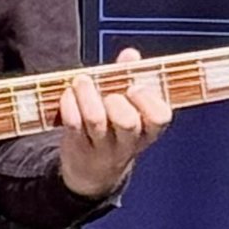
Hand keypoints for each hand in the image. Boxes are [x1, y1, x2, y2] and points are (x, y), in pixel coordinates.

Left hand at [55, 46, 171, 199]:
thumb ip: (129, 79)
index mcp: (148, 131)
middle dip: (117, 100)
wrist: (91, 174)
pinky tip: (67, 94)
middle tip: (109, 91)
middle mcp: (128, 142)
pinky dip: (69, 104)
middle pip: (128, 122)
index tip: (134, 87)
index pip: (160, 117)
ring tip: (81, 80)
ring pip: (96, 120)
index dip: (148, 100)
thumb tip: (130, 54)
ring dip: (87, 95)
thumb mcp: (128, 109)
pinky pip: (73, 124)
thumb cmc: (113, 130)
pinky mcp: (78, 147)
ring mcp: (102, 147)